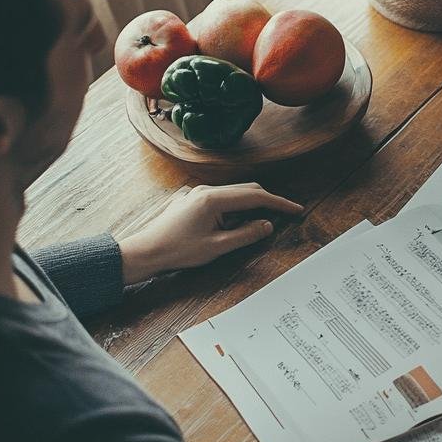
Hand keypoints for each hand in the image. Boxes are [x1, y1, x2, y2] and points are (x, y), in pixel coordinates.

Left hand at [117, 183, 302, 283]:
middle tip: (283, 216)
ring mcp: (198, 193)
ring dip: (249, 208)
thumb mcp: (217, 247)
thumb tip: (266, 225)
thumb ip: (245, 235)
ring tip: (254, 228)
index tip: (295, 209)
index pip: (255, 196)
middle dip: (267, 202)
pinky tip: (233, 225)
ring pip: (234, 195)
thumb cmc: (177, 251)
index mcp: (213, 199)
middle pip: (247, 190)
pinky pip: (222, 200)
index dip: (278, 203)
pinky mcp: (193, 200)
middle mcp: (206, 190)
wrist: (146, 252)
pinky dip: (235, 210)